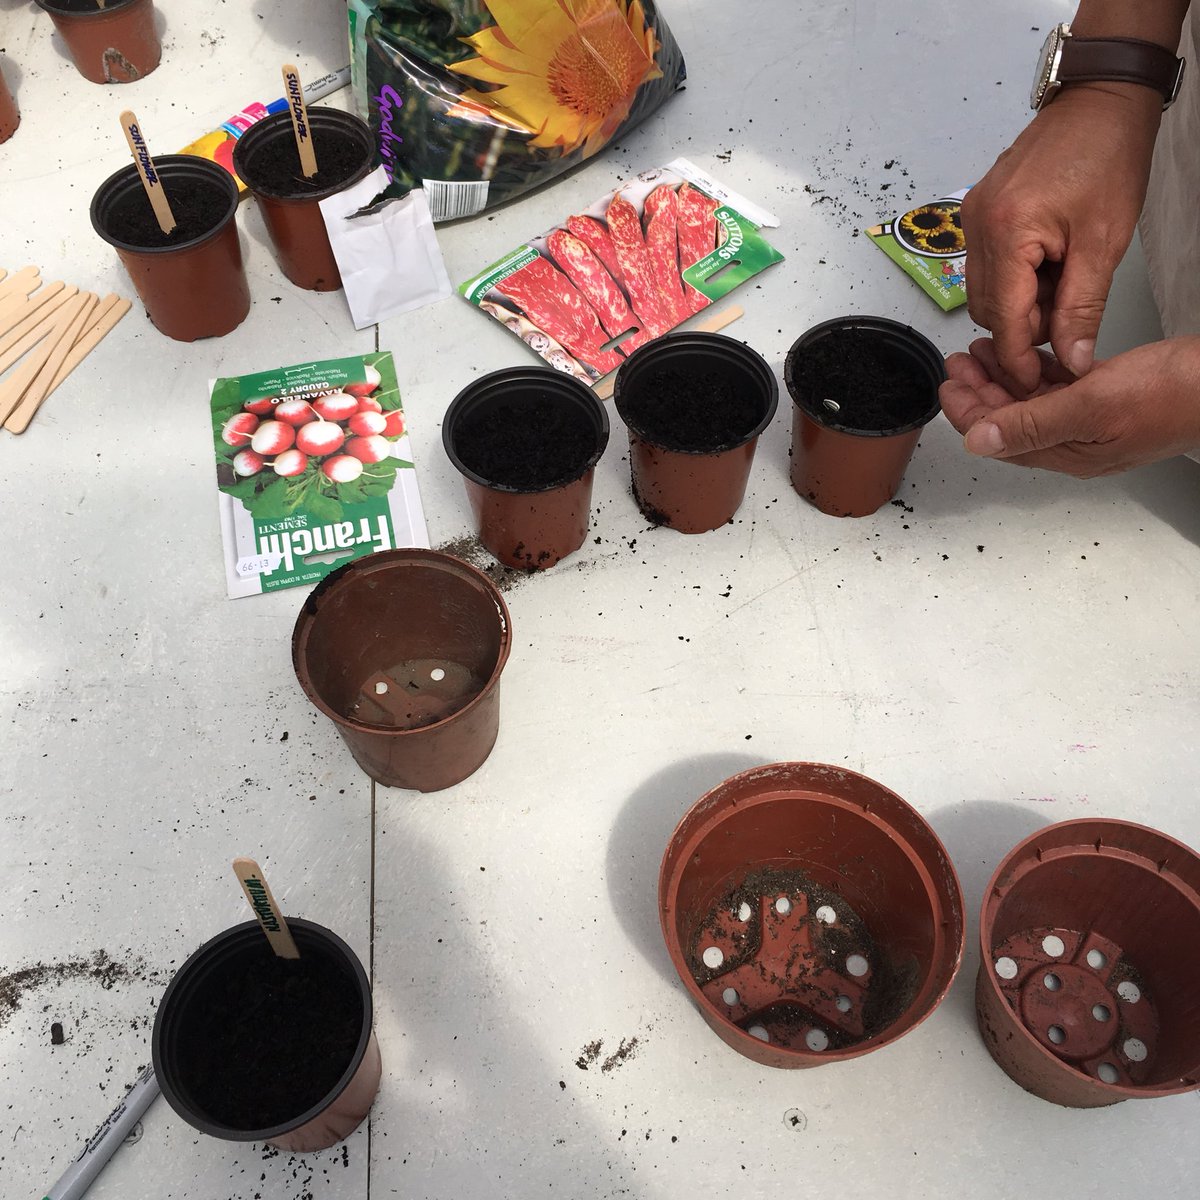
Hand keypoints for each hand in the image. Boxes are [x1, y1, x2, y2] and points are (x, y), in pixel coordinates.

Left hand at [939, 336, 1199, 476]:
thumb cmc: (1172, 394)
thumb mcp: (1091, 405)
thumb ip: (1031, 424)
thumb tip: (977, 442)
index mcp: (1066, 452)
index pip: (999, 438)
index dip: (968, 413)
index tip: (947, 385)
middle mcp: (1074, 443)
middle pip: (1010, 421)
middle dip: (979, 392)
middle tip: (956, 363)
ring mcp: (1092, 423)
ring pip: (1031, 403)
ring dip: (1003, 378)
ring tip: (980, 352)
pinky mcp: (1109, 400)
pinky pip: (1060, 390)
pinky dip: (1038, 372)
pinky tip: (1026, 353)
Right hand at [962, 84, 1161, 391]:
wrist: (1101, 100)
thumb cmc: (1108, 155)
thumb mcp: (1104, 243)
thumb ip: (1082, 308)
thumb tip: (1073, 359)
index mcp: (1008, 231)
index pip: (1003, 318)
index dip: (1019, 358)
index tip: (1035, 381)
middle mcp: (977, 224)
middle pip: (986, 309)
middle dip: (1022, 327)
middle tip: (1065, 320)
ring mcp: (972, 216)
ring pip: (983, 290)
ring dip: (1018, 303)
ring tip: (1060, 282)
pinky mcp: (977, 210)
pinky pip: (985, 264)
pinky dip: (1013, 278)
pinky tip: (1045, 263)